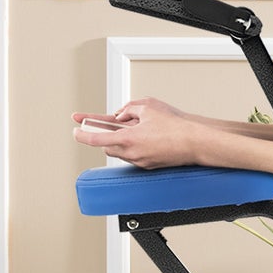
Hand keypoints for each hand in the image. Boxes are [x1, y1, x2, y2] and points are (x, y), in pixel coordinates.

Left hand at [72, 97, 197, 168]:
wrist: (197, 142)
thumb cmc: (176, 125)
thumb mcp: (149, 107)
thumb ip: (129, 109)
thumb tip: (120, 116)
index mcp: (128, 139)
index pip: (95, 139)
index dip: (82, 134)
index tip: (76, 130)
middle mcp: (132, 153)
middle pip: (107, 147)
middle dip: (104, 137)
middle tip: (103, 127)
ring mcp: (141, 161)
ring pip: (121, 152)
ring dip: (120, 142)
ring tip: (131, 130)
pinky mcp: (150, 165)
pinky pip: (135, 156)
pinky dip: (133, 147)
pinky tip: (145, 138)